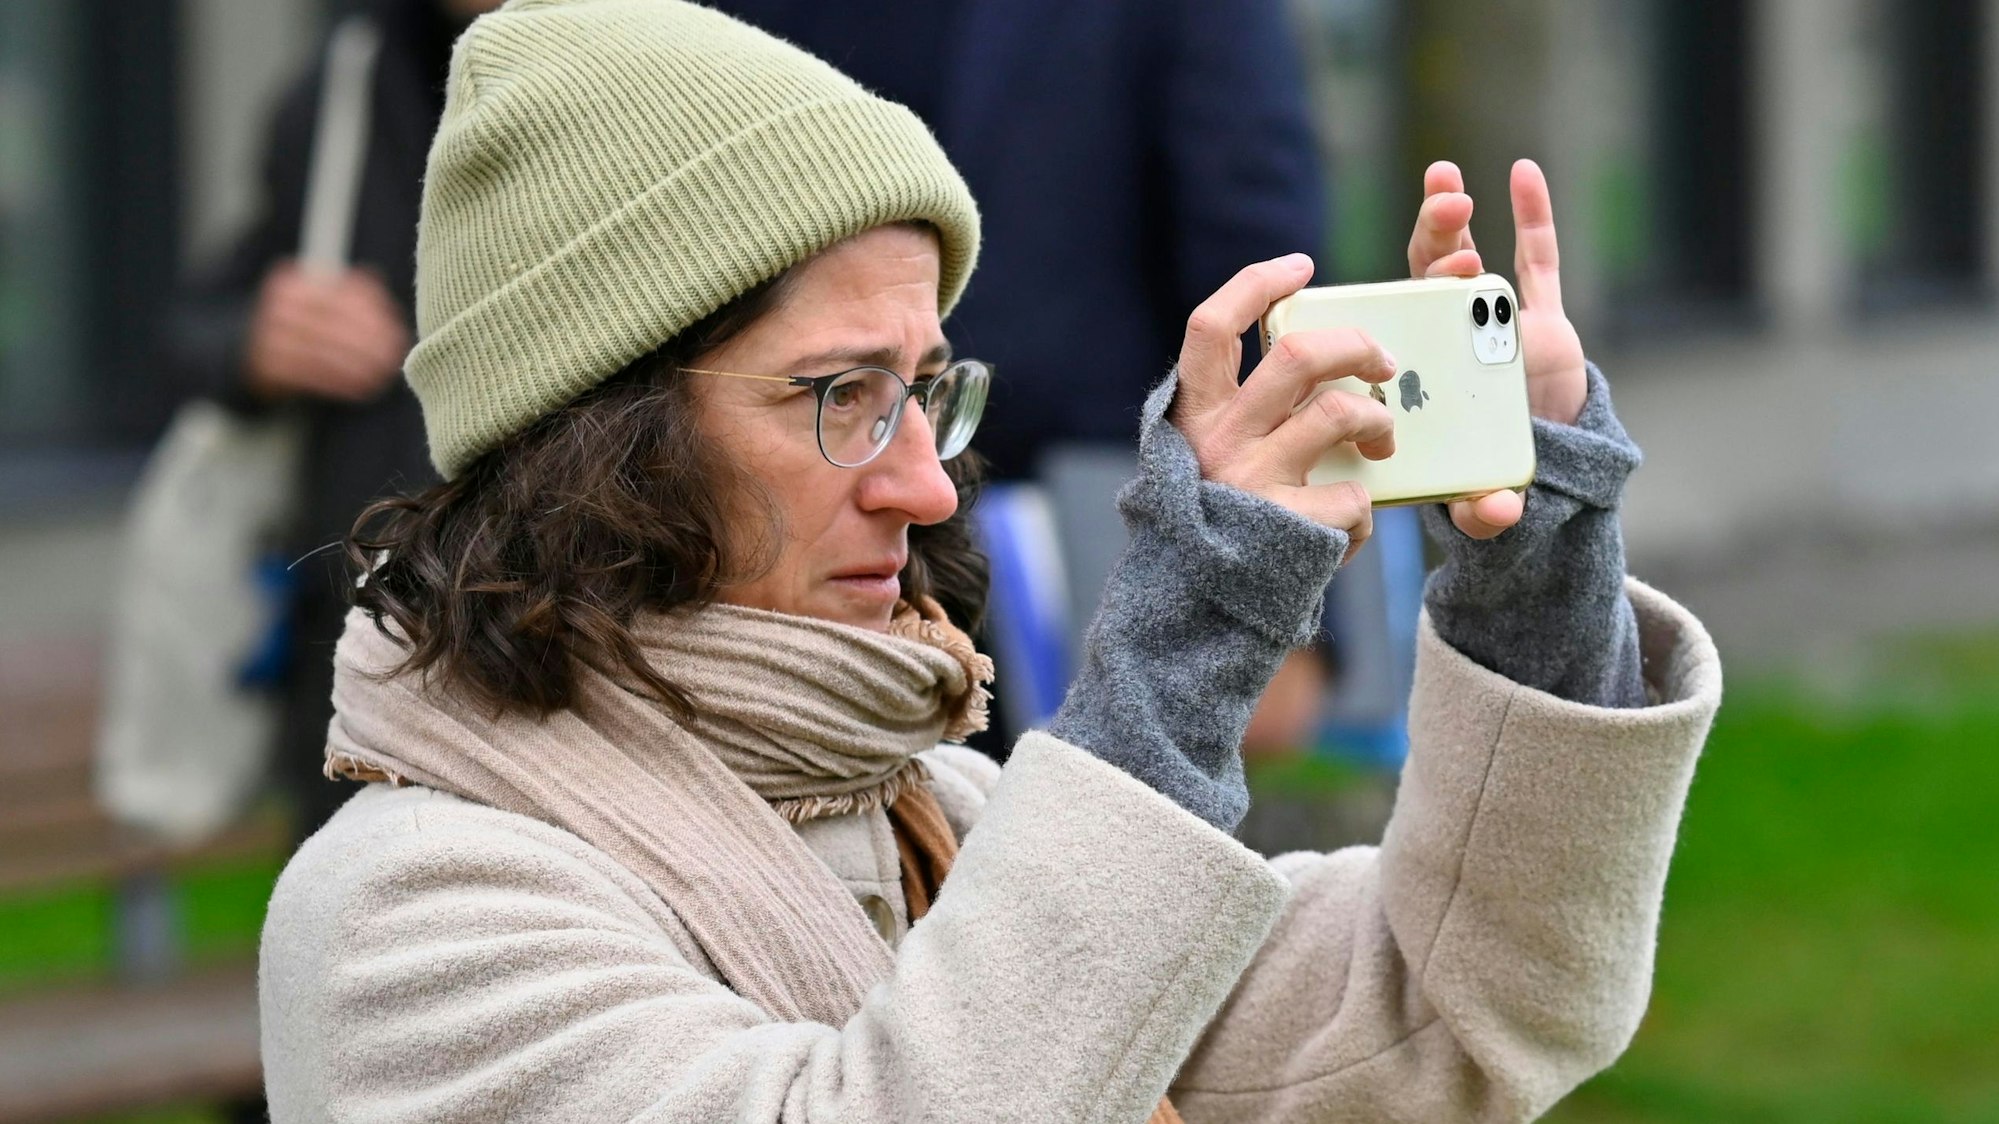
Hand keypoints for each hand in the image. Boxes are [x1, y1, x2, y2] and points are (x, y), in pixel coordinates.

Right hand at [243, 261, 410, 402]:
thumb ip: (350, 291)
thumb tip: (380, 289)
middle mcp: (277, 306)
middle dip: (367, 342)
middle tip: (391, 357)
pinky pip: (310, 375)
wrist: (247, 350)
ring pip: (321, 352)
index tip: (395, 333)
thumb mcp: (317, 299)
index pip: (338, 296)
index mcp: (292, 284)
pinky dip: (339, 383)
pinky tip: (362, 388)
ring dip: (356, 366)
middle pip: (331, 324)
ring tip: (381, 374)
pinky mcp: (266, 365)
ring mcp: (267, 335)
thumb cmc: (300, 324)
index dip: (371, 316)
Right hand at [1171, 253, 1398, 553]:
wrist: (1195, 617)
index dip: (1257, 284)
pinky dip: (1367, 510)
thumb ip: (1245, 412)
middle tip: (1383, 362)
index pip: (1211, 327)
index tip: (1300, 266)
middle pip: (1298, 355)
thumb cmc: (1217, 525)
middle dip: (1357, 345)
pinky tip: (1353, 525)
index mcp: (1193, 416)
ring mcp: (1252, 483)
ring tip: (1383, 442)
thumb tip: (1316, 361)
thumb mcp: (1207, 458)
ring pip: (1339, 412)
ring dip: (1377, 420)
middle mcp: (1217, 441)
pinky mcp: (1287, 527)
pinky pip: (1355, 495)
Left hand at [1407, 159, 1587, 538]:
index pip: (1404, 325)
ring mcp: (1492, 325)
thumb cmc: (1488, 478)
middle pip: (1429, 280)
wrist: (1535, 471)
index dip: (1412, 292)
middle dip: (1434, 239)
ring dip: (1455, 219)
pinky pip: (1538, 261)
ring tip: (1447, 181)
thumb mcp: (1481, 500)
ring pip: (1469, 261)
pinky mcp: (1544, 320)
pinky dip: (1532, 217)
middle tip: (1445, 207)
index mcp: (1423, 374)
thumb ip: (1486, 509)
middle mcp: (1449, 341)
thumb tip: (1501, 512)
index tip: (1431, 273)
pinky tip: (1523, 172)